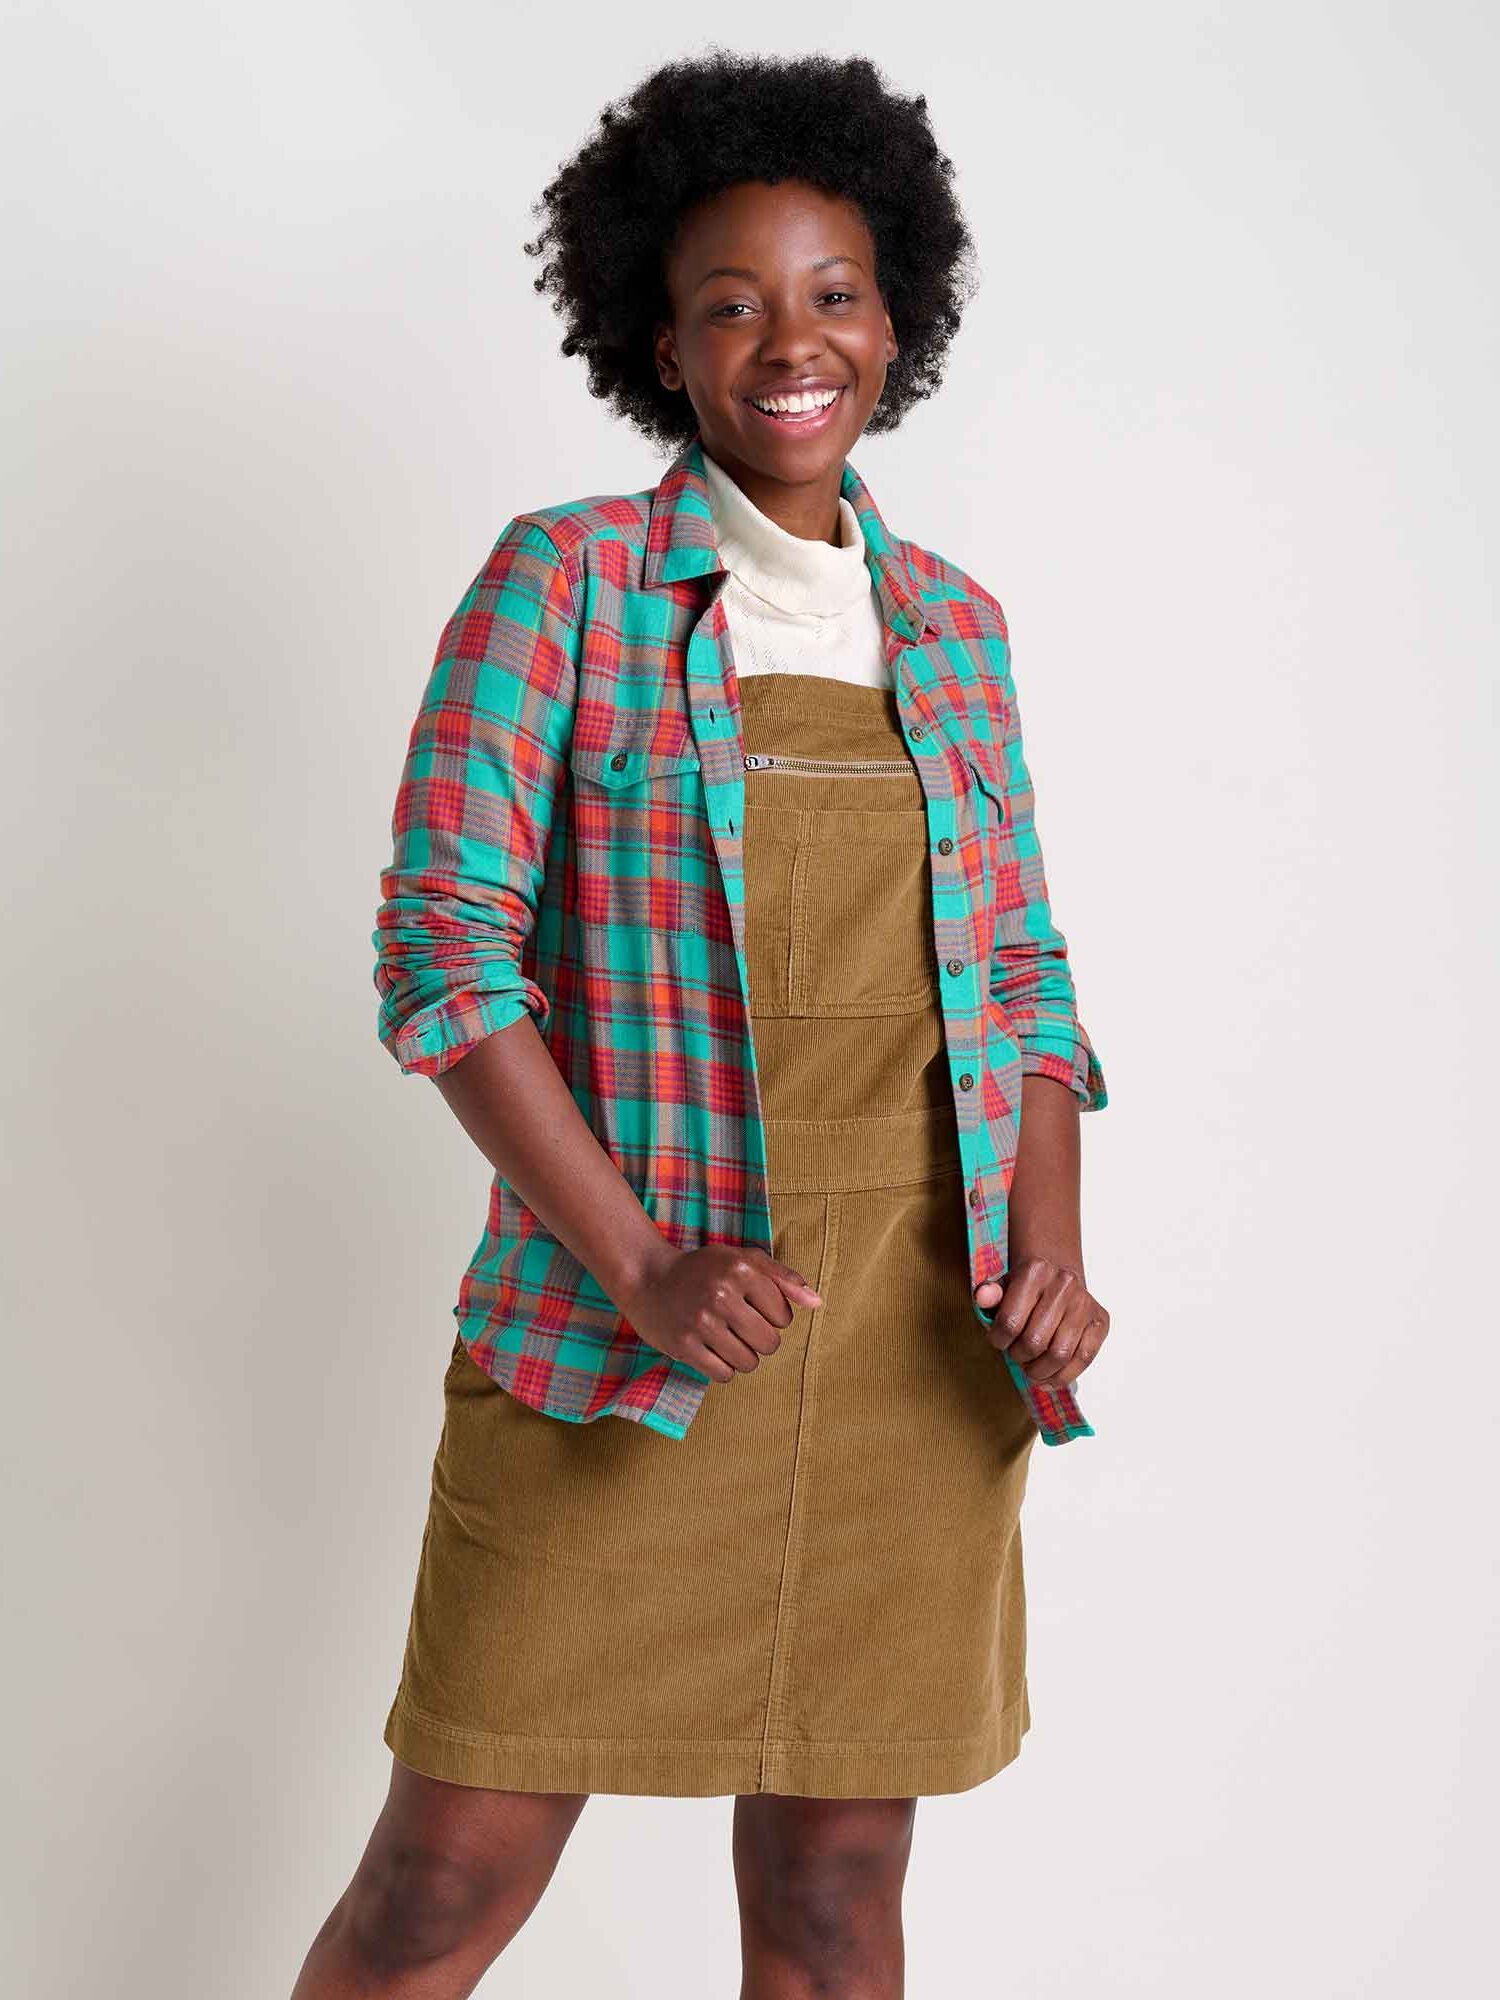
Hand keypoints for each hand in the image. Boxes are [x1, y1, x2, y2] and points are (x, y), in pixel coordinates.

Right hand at [616, 1243, 821, 1384]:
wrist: (646, 1278)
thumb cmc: (703, 1270)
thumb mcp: (742, 1259)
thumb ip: (783, 1278)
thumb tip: (818, 1302)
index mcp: (741, 1269)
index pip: (784, 1317)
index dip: (773, 1317)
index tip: (753, 1308)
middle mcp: (722, 1294)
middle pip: (769, 1343)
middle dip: (760, 1340)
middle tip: (740, 1326)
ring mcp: (701, 1321)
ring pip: (748, 1363)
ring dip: (742, 1356)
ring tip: (726, 1338)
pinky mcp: (684, 1345)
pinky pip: (724, 1374)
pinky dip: (723, 1367)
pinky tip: (711, 1350)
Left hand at [975, 1258, 1108, 1388]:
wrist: (1058, 1272)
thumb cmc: (1025, 1286)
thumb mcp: (1001, 1285)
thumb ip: (988, 1294)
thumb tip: (982, 1298)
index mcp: (1034, 1271)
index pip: (1010, 1322)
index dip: (998, 1341)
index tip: (998, 1342)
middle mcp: (1064, 1284)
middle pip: (1034, 1342)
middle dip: (1019, 1358)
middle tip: (1016, 1356)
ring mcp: (1084, 1303)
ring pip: (1060, 1355)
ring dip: (1040, 1372)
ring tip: (1030, 1370)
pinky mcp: (1100, 1320)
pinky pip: (1084, 1359)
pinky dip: (1063, 1376)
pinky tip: (1049, 1379)